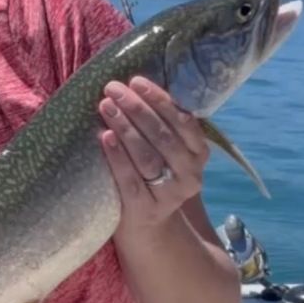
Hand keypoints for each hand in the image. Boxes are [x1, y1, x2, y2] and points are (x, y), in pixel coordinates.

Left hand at [96, 77, 210, 230]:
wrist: (148, 221)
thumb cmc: (154, 170)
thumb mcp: (167, 148)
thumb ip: (161, 122)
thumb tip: (134, 84)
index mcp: (199, 152)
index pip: (183, 121)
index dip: (160, 100)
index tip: (136, 81)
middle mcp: (190, 173)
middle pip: (163, 136)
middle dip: (137, 109)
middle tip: (113, 89)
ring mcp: (170, 194)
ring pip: (147, 156)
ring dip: (125, 128)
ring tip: (106, 106)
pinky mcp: (147, 208)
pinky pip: (130, 180)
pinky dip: (117, 157)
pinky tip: (105, 137)